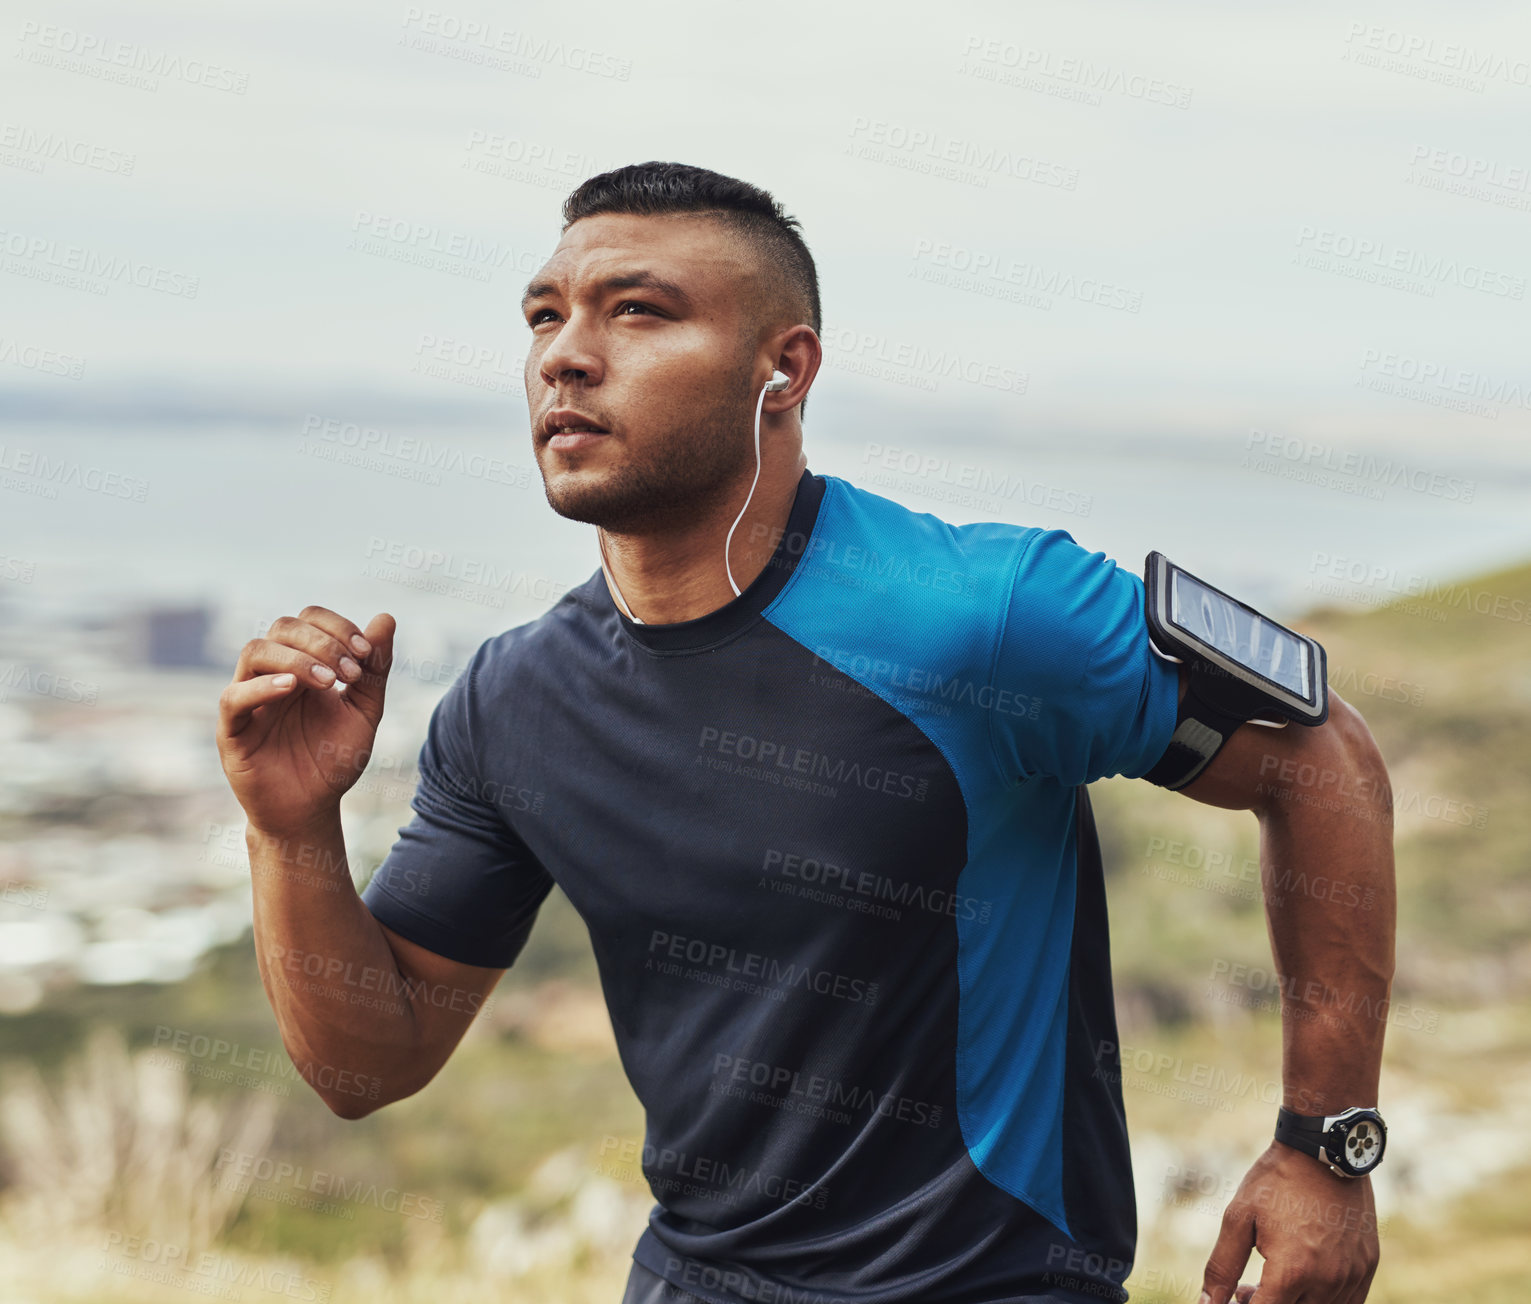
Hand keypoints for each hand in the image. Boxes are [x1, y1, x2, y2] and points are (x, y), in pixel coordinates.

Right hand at [216, 607, 394, 836]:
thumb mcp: (364, 711)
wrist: (311, 809)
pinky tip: (292, 690)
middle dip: (322, 642)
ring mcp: (248, 699)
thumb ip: (375, 669)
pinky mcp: (232, 730)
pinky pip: (234, 697)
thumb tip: (386, 618)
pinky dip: (261, 687)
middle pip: (282, 628)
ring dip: (296, 659)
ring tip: (328, 681)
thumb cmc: (333, 758)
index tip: (366, 651)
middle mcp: (271, 675)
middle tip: (350, 671)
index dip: (337, 626)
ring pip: (255, 652)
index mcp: (302, 665)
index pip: (309, 620)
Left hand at [1199, 1140, 1379, 1303]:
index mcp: (1292, 1271)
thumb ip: (1222, 1266)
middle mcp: (1327, 1282)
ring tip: (1272, 1278)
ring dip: (1293, 1302)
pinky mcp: (1367, 1267)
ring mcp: (1352, 1276)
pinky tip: (1302, 1275)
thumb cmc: (1276, 1181)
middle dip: (1265, 1303)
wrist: (1324, 1150)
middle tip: (1246, 1288)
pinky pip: (1347, 1302)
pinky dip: (1322, 1298)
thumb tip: (1207, 1303)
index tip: (1236, 1296)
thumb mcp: (1239, 1218)